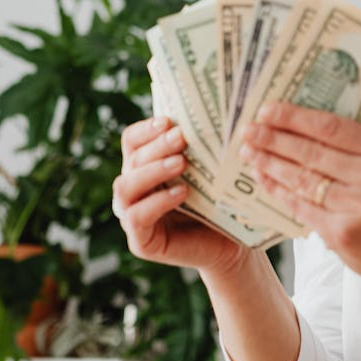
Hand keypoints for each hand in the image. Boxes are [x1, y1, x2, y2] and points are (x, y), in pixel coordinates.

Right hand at [113, 117, 246, 274]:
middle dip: (156, 146)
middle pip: (131, 159)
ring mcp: (132, 217)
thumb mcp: (209, 172)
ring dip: (153, 170)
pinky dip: (157, 202)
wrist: (234, 246)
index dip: (146, 129)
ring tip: (181, 163)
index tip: (169, 120)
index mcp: (144, 169)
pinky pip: (137, 217)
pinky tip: (182, 193)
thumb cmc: (221, 204)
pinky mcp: (141, 242)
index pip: (132, 141)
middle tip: (182, 137)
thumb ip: (199, 149)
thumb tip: (206, 114)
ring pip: (126, 186)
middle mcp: (133, 190)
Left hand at [239, 102, 360, 284]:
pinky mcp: (342, 233)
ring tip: (249, 152)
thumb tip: (297, 121)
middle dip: (273, 138)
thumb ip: (352, 147)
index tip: (266, 110)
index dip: (294, 117)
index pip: (331, 127)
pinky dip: (277, 190)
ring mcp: (359, 207)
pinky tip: (262, 178)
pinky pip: (300, 206)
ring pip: (302, 179)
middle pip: (312, 152)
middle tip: (247, 130)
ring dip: (269, 163)